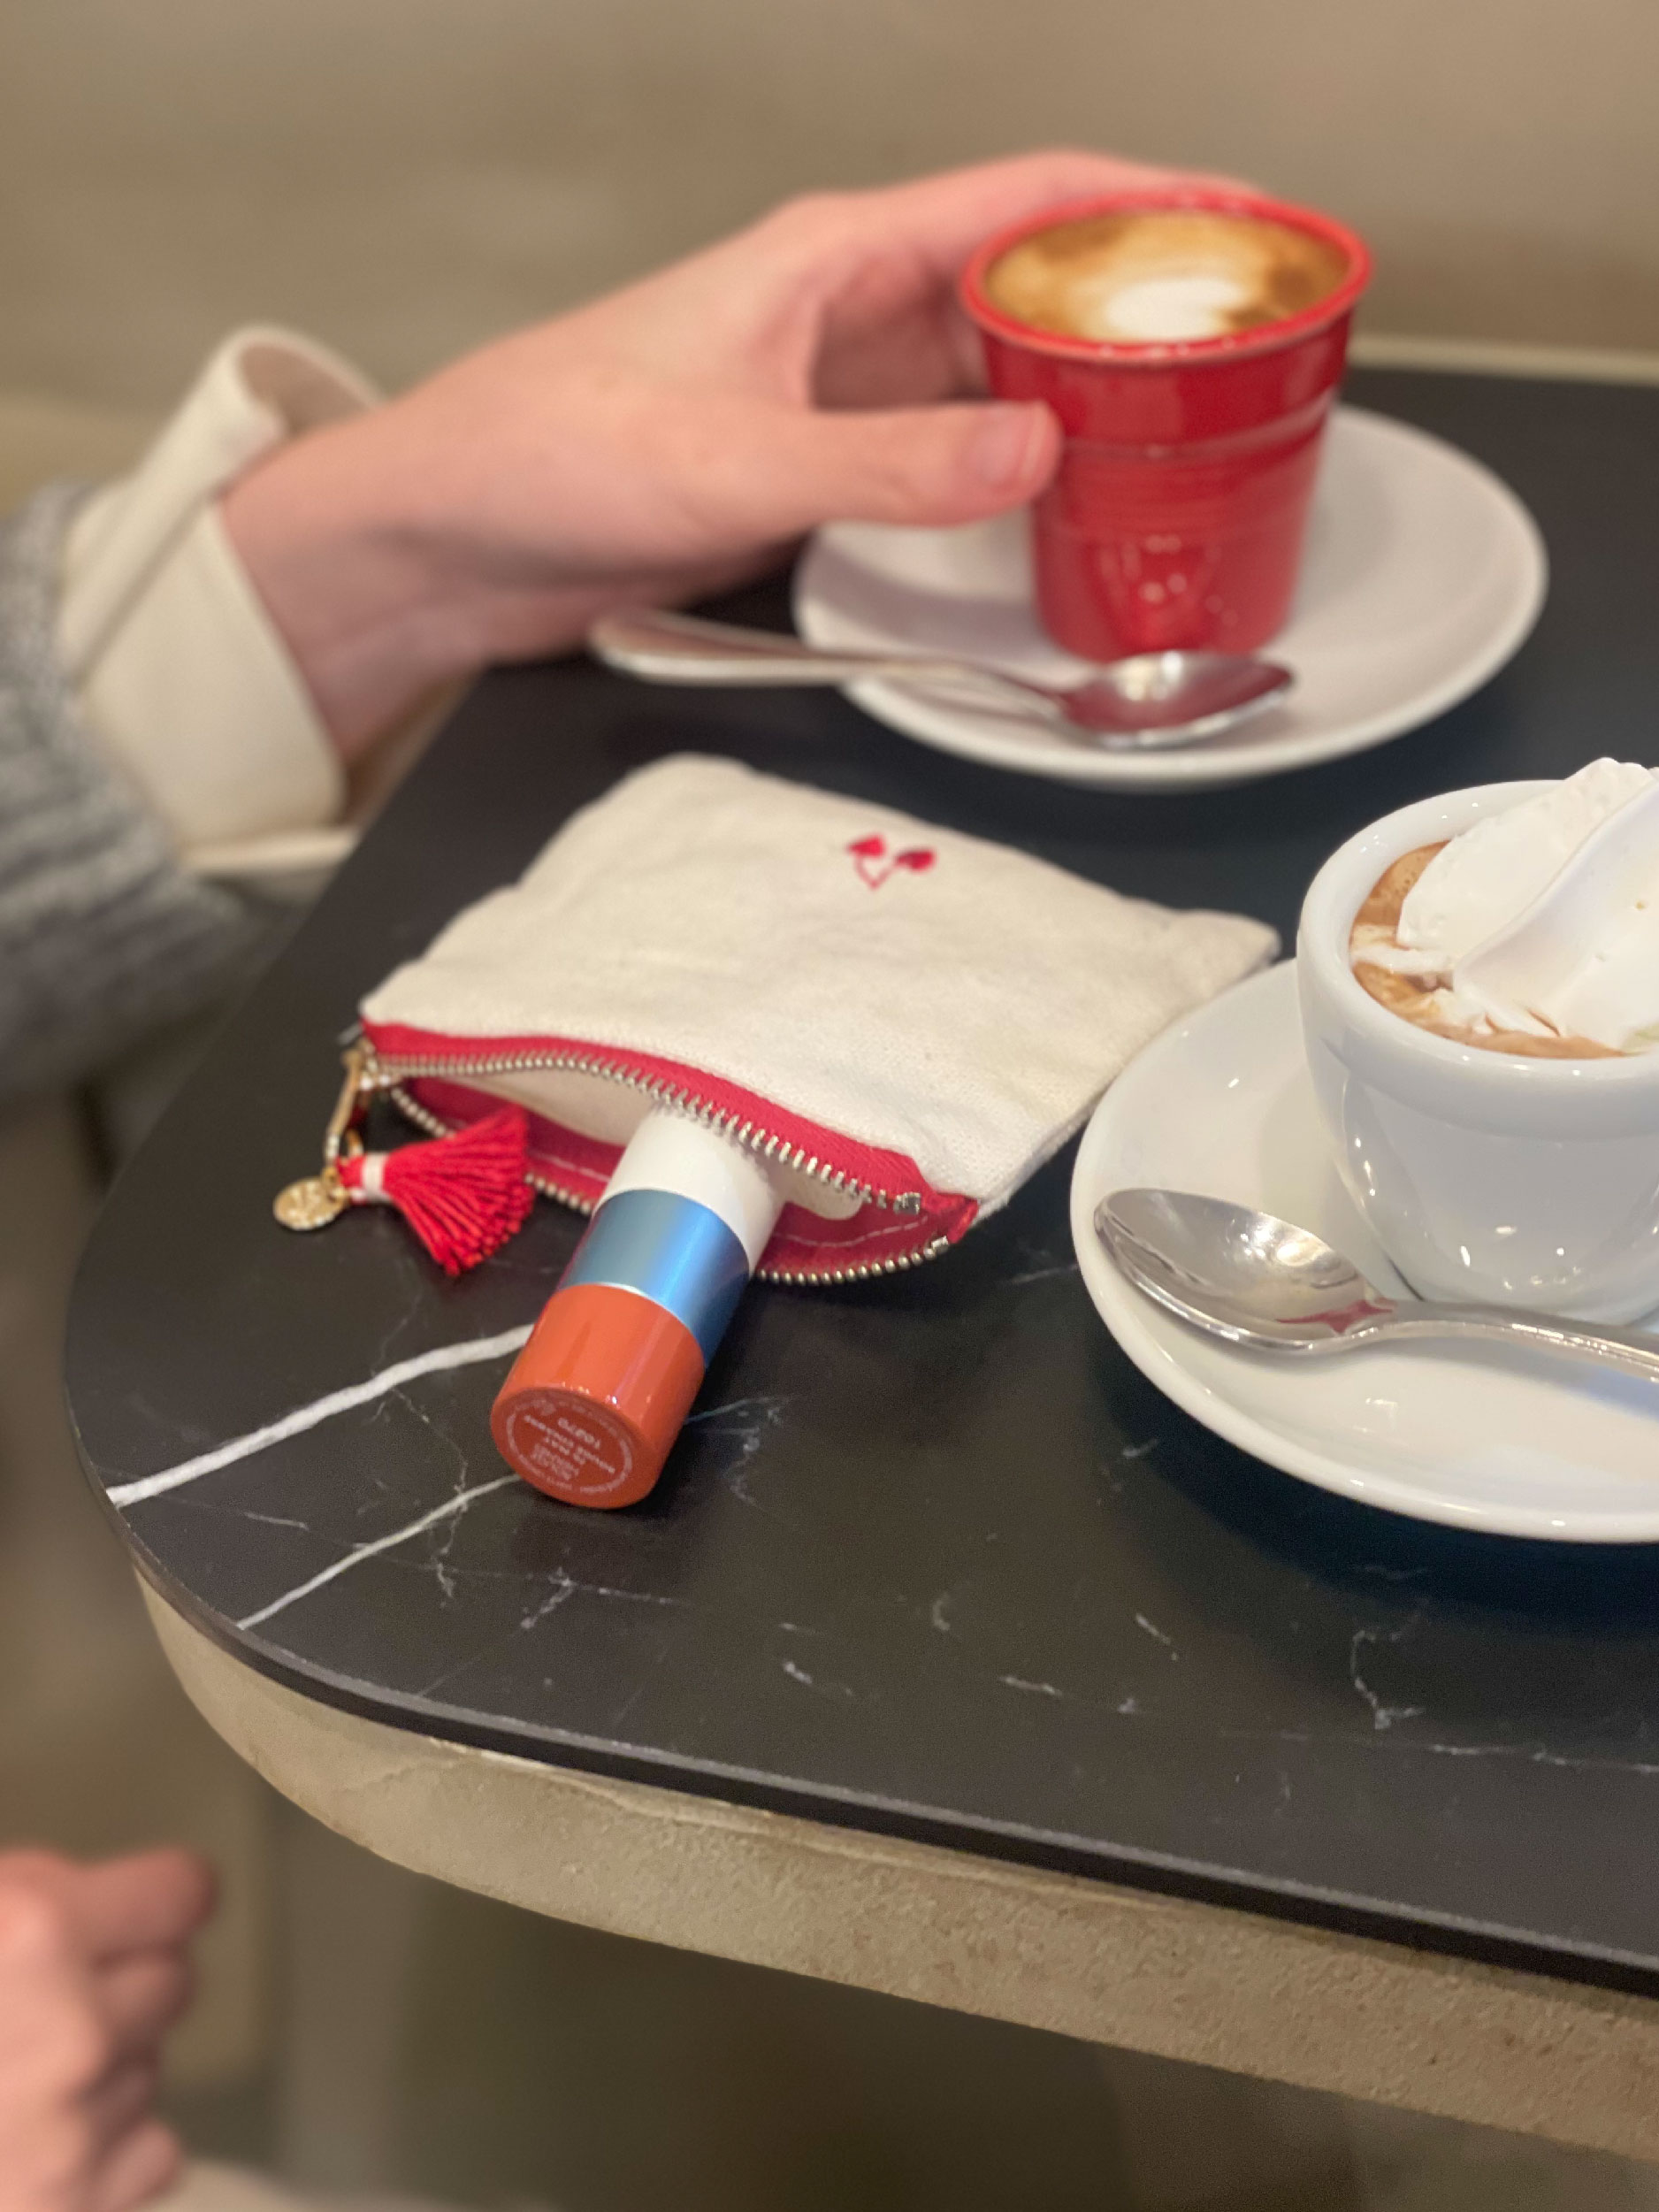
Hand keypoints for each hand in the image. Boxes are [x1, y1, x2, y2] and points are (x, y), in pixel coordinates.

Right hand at [0, 1850, 214, 2211]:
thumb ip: (33, 1906)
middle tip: (43, 2006)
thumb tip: (100, 1908)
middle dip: (120, 1988)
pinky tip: (33, 2143)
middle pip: (171, 1983)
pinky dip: (106, 2152)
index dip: (158, 1902)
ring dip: (104, 2071)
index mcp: (31, 1932)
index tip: (147, 1909)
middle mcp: (72, 2030)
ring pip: (151, 2069)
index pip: (182, 1892)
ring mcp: (74, 2132)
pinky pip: (150, 2152)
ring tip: (16, 2080)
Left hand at [224, 148, 1223, 753]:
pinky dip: (1014, 474)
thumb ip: (884, 466)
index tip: (1252, 223)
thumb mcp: (731, 460)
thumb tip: (1030, 455)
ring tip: (1187, 436)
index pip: (1027, 197)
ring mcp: (838, 392)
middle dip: (1141, 310)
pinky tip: (1062, 508)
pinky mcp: (818, 467)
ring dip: (1083, 401)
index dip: (1152, 200)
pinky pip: (948, 456)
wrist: (455, 534)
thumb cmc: (550, 453)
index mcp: (832, 258)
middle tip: (1247, 360)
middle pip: (1032, 285)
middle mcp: (848, 312)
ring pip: (998, 376)